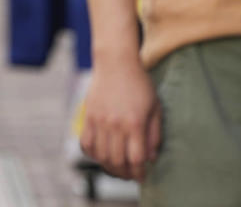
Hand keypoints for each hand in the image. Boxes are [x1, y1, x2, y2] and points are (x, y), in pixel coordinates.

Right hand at [79, 58, 161, 181]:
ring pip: (100, 155)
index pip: (135, 158)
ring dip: (108, 167)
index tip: (142, 177)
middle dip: (124, 174)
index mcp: (134, 122)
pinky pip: (86, 143)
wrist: (116, 63)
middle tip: (129, 175)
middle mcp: (115, 124)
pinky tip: (100, 155)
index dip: (139, 172)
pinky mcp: (89, 116)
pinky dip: (92, 154)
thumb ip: (154, 134)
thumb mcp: (155, 107)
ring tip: (116, 168)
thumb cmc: (140, 84)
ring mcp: (99, 120)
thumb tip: (150, 158)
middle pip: (117, 160)